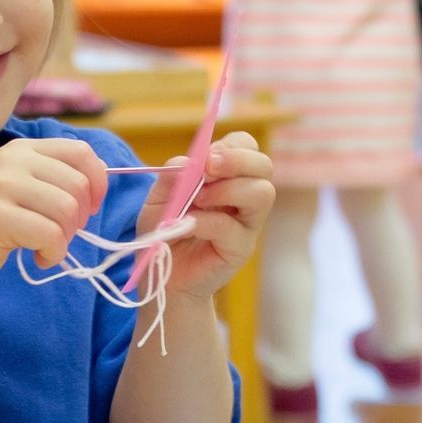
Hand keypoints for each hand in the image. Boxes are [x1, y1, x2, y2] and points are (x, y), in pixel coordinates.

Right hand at [0, 138, 107, 285]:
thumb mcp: (20, 186)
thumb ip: (54, 177)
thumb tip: (102, 175)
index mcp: (21, 150)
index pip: (80, 152)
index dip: (97, 181)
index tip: (90, 207)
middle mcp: (11, 160)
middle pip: (77, 185)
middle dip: (79, 217)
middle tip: (60, 234)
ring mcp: (1, 186)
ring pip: (66, 210)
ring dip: (66, 238)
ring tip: (47, 247)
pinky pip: (50, 234)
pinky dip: (53, 253)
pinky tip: (38, 258)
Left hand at [137, 132, 273, 300]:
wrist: (163, 276)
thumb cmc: (164, 233)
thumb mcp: (158, 200)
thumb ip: (169, 179)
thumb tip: (184, 162)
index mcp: (228, 178)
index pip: (248, 148)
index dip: (231, 146)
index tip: (205, 157)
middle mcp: (244, 198)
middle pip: (264, 166)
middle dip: (237, 160)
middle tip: (207, 168)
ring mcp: (246, 224)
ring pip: (262, 193)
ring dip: (227, 189)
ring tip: (198, 200)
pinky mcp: (240, 249)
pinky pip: (232, 227)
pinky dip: (207, 220)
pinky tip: (188, 225)